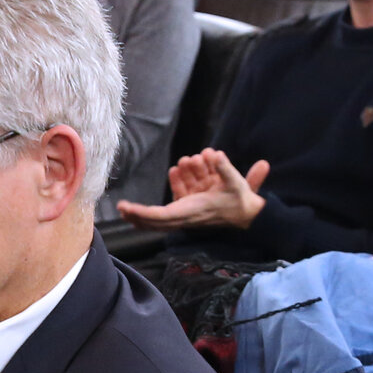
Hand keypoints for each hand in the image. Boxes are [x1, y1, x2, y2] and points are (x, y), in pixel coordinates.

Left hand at [115, 151, 271, 229]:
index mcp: (192, 211)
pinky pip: (178, 190)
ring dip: (178, 175)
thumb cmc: (241, 201)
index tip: (126, 209)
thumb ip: (225, 170)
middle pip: (154, 218)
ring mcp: (187, 208)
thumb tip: (216, 154)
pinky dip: (178, 178)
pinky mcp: (192, 201)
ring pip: (168, 199)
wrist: (251, 214)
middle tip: (121, 206)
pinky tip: (182, 167)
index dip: (143, 212)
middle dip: (137, 213)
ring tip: (195, 160)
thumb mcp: (236, 185)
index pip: (162, 215)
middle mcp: (186, 214)